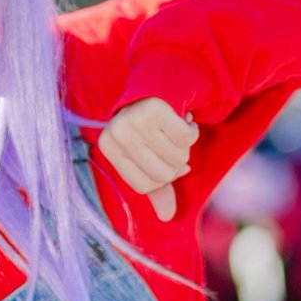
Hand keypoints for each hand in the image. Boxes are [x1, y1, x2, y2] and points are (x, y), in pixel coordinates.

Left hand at [98, 98, 198, 220]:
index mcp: (108, 147)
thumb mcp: (147, 156)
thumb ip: (157, 186)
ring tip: (175, 128)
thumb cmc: (150, 126)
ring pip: (177, 156)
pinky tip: (183, 118)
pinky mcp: (154, 108)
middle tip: (173, 143)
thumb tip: (168, 216)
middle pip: (162, 173)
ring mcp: (133, 119)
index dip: (163, 178)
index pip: (144, 185)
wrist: (157, 84)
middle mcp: (116, 133)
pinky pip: (186, 137)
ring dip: (185, 145)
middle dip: (177, 162)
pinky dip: (191, 130)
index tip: (168, 162)